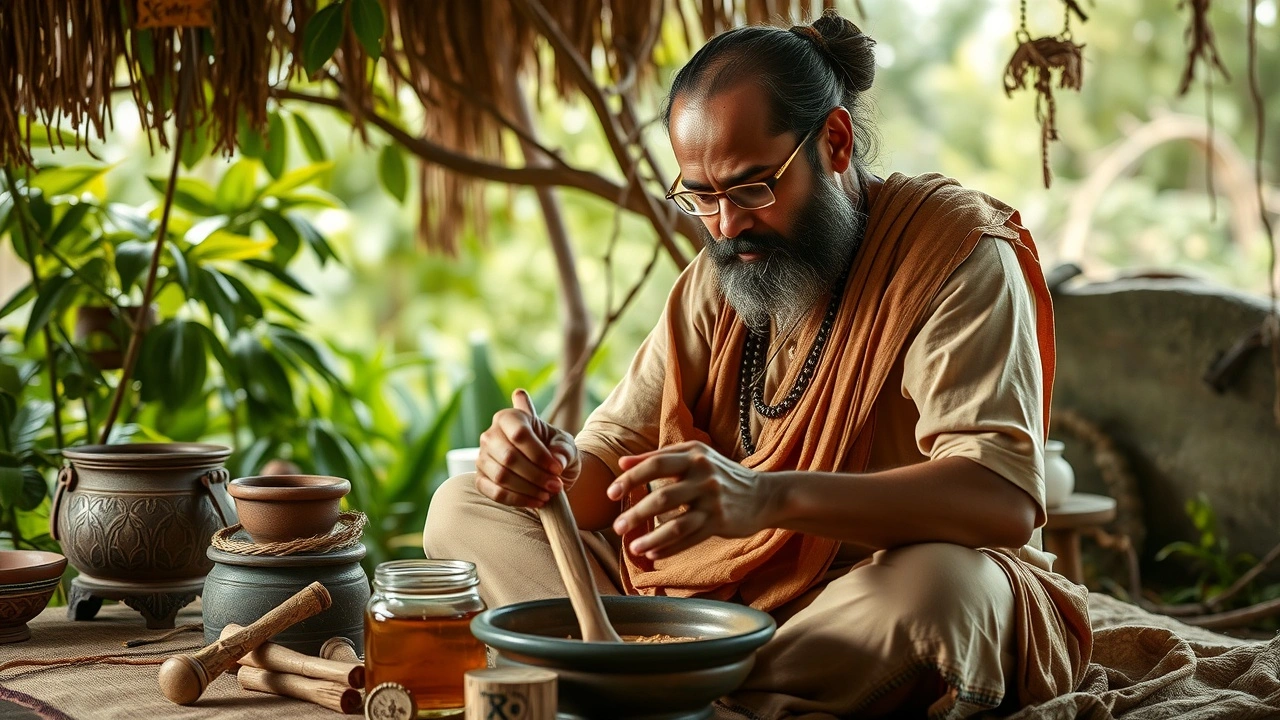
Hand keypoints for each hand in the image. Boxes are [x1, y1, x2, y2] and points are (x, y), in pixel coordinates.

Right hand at [475, 390, 580, 507]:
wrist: (548, 469)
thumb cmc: (555, 450)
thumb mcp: (565, 445)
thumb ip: (563, 451)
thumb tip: (557, 462)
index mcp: (510, 417)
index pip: (519, 434)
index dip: (538, 454)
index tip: (557, 469)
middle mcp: (490, 435)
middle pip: (509, 457)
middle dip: (535, 475)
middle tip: (555, 485)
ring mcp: (482, 458)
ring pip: (501, 476)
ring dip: (528, 489)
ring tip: (548, 494)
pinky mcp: (481, 479)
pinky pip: (495, 493)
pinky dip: (518, 500)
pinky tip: (536, 501)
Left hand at [606, 441, 771, 558]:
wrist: (764, 495)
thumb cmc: (721, 474)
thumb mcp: (694, 456)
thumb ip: (658, 457)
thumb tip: (622, 463)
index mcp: (693, 455)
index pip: (655, 464)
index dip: (630, 479)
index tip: (611, 494)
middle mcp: (704, 475)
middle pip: (662, 496)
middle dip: (636, 513)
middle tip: (616, 526)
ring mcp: (713, 500)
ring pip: (676, 523)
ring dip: (651, 538)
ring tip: (632, 547)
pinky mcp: (720, 522)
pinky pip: (689, 538)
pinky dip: (669, 547)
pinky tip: (653, 553)